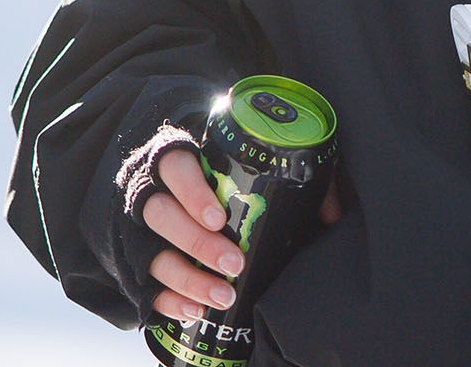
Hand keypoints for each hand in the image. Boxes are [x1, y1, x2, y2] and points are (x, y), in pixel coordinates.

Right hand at [141, 148, 345, 324]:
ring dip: (189, 278)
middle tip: (235, 261)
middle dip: (197, 242)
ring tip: (224, 294)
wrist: (175, 194)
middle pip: (161, 215)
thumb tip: (332, 213)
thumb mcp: (250, 166)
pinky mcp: (138, 265)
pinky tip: (197, 310)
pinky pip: (147, 286)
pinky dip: (172, 300)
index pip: (176, 166)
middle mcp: (153, 194)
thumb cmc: (224, 180)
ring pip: (154, 255)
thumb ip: (289, 177)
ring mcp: (142, 232)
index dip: (193, 191)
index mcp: (177, 160)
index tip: (218, 216)